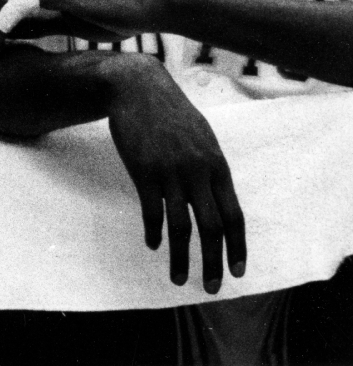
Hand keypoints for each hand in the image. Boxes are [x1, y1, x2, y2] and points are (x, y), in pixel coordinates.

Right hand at [105, 54, 245, 293]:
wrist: (137, 88)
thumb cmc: (170, 112)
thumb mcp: (202, 137)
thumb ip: (211, 168)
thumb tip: (218, 199)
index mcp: (217, 165)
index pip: (235, 216)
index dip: (237, 247)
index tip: (237, 272)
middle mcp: (198, 171)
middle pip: (212, 227)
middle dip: (214, 262)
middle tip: (211, 287)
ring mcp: (170, 171)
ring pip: (181, 226)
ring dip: (180, 257)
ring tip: (177, 278)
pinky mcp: (144, 170)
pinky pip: (152, 211)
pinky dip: (154, 232)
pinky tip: (153, 244)